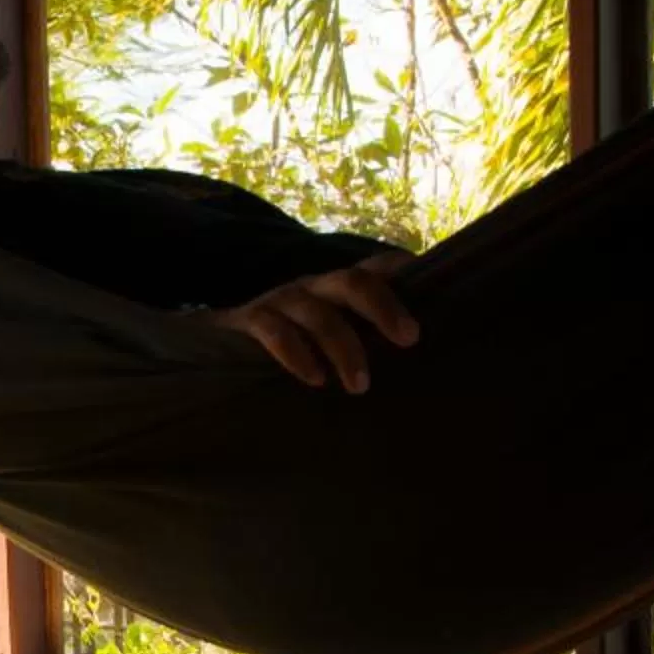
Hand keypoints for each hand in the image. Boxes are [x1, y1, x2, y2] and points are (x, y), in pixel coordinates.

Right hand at [206, 252, 419, 392]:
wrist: (216, 341)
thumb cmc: (291, 345)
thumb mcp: (330, 334)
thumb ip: (363, 338)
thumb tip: (413, 361)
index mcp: (339, 288)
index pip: (378, 267)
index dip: (405, 270)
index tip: (437, 287)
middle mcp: (315, 287)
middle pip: (354, 282)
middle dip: (384, 307)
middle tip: (409, 339)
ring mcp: (283, 301)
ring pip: (319, 313)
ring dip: (344, 348)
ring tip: (360, 385)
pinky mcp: (251, 320)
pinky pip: (276, 332)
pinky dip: (297, 355)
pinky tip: (314, 379)